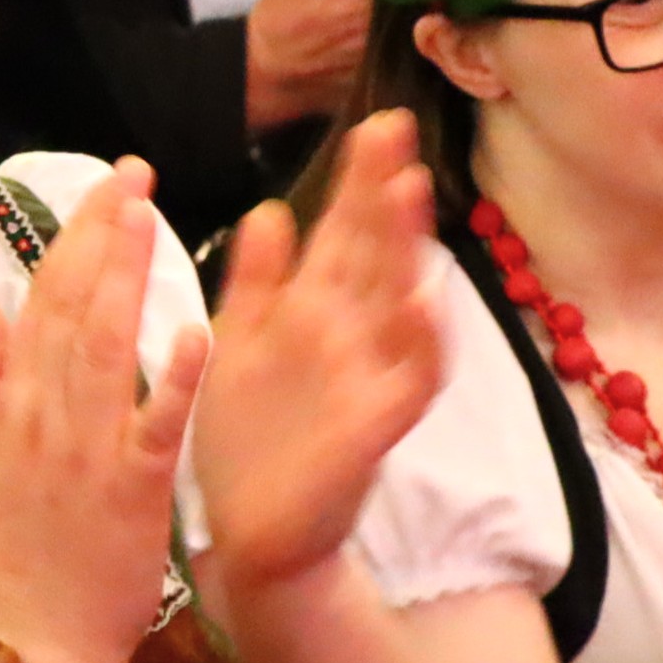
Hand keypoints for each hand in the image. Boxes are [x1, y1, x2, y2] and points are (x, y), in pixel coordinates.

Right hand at [0, 160, 208, 662]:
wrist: (33, 645)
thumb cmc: (16, 554)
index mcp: (5, 406)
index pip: (39, 300)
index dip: (73, 237)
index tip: (106, 188)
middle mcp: (40, 418)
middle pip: (69, 307)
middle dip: (102, 233)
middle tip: (135, 174)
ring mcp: (85, 453)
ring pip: (103, 347)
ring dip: (126, 277)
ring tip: (149, 217)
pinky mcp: (133, 492)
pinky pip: (156, 426)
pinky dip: (174, 379)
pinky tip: (196, 330)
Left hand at [189, 110, 443, 588]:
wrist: (250, 534)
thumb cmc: (247, 440)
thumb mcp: (240, 346)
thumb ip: (255, 282)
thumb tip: (271, 209)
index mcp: (309, 312)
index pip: (340, 234)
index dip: (357, 184)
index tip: (371, 127)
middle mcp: (346, 336)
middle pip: (372, 253)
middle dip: (383, 195)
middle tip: (396, 131)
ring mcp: (366, 378)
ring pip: (396, 303)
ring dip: (405, 251)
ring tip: (411, 191)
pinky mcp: (374, 427)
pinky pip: (408, 380)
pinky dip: (420, 344)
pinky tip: (422, 302)